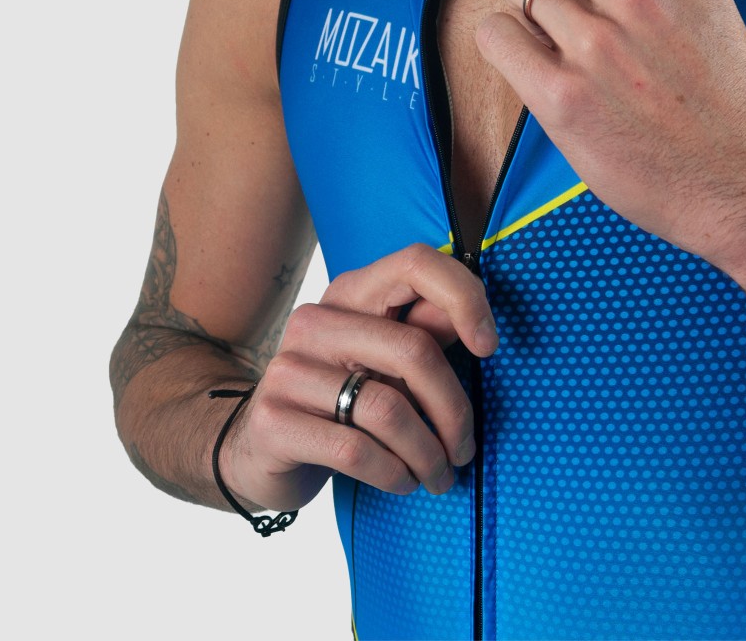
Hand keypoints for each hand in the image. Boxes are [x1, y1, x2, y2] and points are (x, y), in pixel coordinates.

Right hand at [220, 244, 497, 511]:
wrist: (257, 451)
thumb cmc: (339, 401)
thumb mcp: (383, 361)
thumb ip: (425, 333)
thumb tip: (474, 321)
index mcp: (350, 293)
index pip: (415, 263)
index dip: (464, 296)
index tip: (489, 347)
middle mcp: (316, 320)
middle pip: (414, 350)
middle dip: (454, 410)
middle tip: (464, 449)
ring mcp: (289, 368)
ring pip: (389, 408)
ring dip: (427, 454)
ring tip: (438, 476)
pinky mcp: (274, 420)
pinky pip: (357, 449)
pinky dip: (394, 473)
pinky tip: (403, 482)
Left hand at [476, 0, 745, 271]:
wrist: (745, 183)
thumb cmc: (721, 102)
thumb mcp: (707, 5)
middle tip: (552, 5)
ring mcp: (598, 43)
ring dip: (521, 7)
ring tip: (548, 42)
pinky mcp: (563, 96)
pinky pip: (495, 35)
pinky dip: (502, 45)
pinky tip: (531, 67)